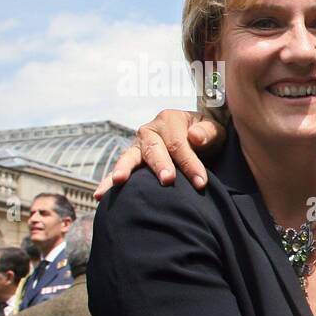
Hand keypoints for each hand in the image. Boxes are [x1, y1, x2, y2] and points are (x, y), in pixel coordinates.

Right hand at [95, 110, 225, 197]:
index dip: (190, 163)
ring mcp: (139, 146)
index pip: (178, 143)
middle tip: (168, 180)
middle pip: (153, 149)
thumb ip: (208, 132)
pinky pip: (121, 171)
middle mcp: (150, 131)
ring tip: (119, 181)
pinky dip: (109, 182)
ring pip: (130, 157)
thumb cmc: (207, 135)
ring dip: (124, 169)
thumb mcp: (215, 130)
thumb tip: (195, 137)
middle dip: (160, 165)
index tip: (201, 182)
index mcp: (169, 119)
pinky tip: (100, 195)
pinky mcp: (133, 161)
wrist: (198, 139)